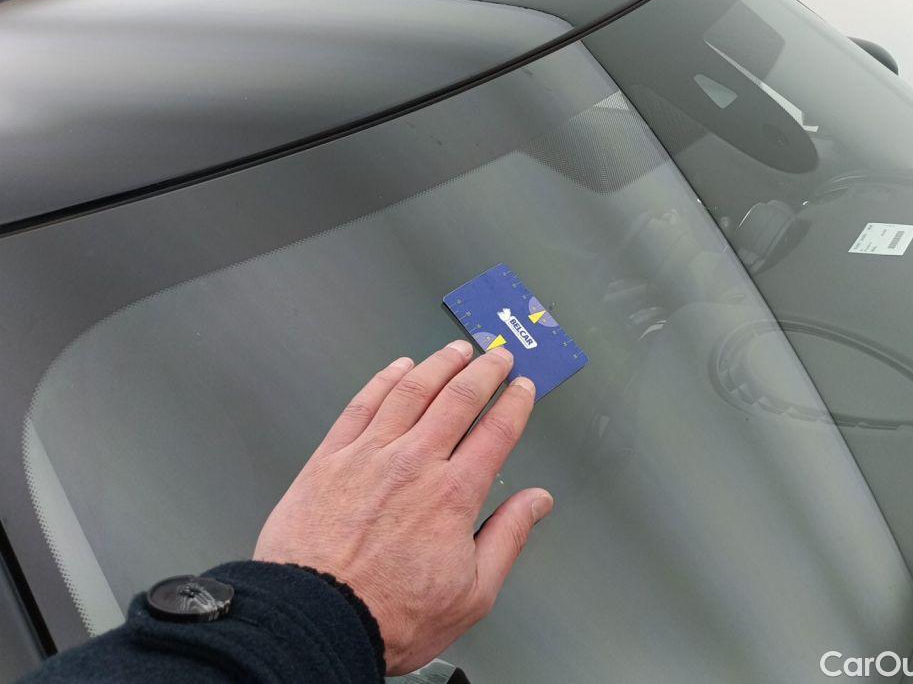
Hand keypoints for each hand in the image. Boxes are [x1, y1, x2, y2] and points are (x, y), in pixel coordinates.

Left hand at [254, 340, 552, 674]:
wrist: (315, 621)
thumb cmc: (388, 615)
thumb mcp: (472, 593)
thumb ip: (508, 538)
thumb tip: (537, 503)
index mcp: (453, 495)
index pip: (496, 432)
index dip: (515, 404)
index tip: (523, 389)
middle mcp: (414, 464)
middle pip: (458, 399)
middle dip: (484, 372)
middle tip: (497, 357)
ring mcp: (369, 455)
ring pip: (411, 391)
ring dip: (439, 364)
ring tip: (456, 351)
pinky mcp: (330, 458)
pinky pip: (362, 404)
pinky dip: (384, 380)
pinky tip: (397, 369)